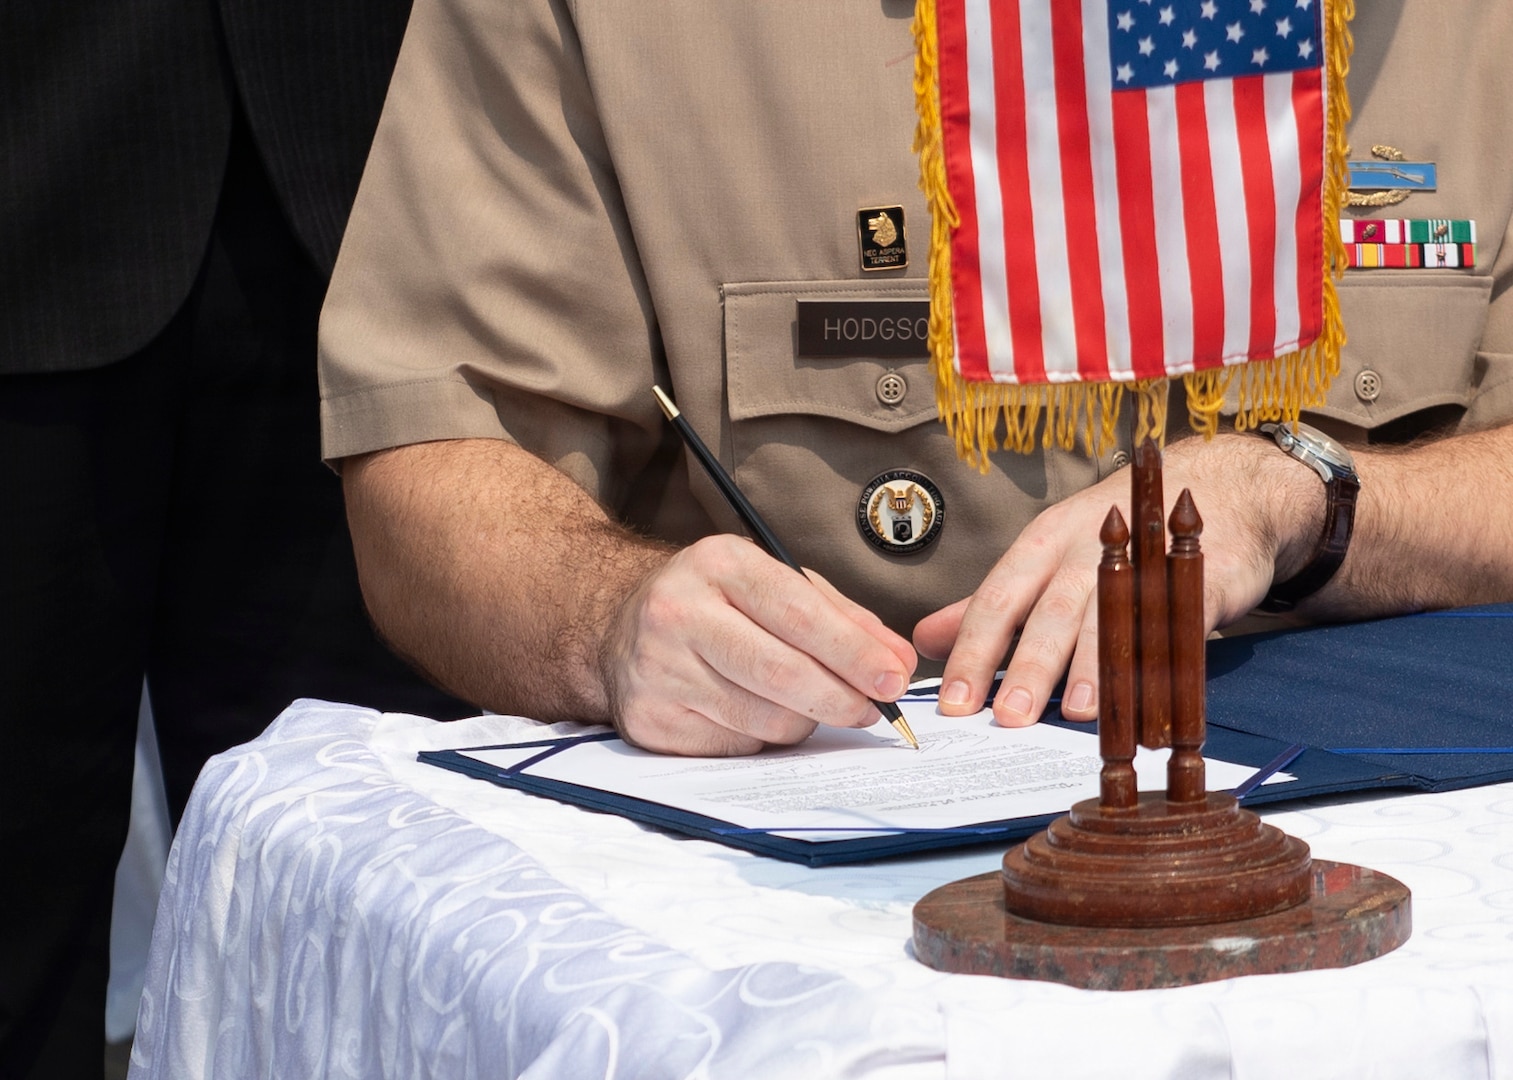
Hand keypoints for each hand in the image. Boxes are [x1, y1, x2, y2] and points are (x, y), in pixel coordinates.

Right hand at [600, 534, 916, 754]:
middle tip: (872, 710)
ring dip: (804, 721)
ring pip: (765, 718)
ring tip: (806, 703)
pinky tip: (753, 712)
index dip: (854, 652)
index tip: (893, 679)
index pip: (799, 614)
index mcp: (718, 563)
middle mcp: (678, 611)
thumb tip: (898, 662)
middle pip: (782, 672)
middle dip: (841, 698)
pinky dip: (761, 737)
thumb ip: (842, 619)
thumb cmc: (717, 604)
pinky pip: (736, 745)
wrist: (624, 628)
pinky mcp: (650, 719)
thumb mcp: (775, 585)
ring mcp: (658, 669)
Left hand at [912, 434, 1321, 726]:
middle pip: (1050, 612)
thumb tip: (925, 639)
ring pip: (1110, 620)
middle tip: (1008, 716)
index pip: (995, 602)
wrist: (1217, 491)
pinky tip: (1146, 700)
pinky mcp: (1192, 579)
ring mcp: (1140, 563)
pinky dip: (1158, 665)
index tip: (954, 701)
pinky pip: (1171, 627)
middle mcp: (1083, 553)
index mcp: (1039, 548)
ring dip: (1093, 667)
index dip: (973, 652)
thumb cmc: (1116, 537)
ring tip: (1077, 711)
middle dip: (1028, 666)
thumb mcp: (1044, 560)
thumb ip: (990, 606)